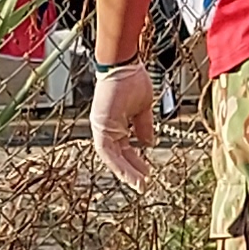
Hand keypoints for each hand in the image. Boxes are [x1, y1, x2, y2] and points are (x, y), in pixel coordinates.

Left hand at [88, 56, 155, 190]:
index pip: (124, 148)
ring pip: (111, 157)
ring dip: (125, 172)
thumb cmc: (132, 79)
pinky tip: (131, 174)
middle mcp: (105, 127)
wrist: (124, 64)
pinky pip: (108, 151)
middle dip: (131, 171)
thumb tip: (148, 144)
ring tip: (140, 184)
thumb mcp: (142, 109)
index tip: (147, 173)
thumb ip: (143, 127)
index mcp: (114, 123)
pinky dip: (119, 164)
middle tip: (143, 185)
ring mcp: (101, 126)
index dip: (135, 161)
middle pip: (117, 155)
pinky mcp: (100, 126)